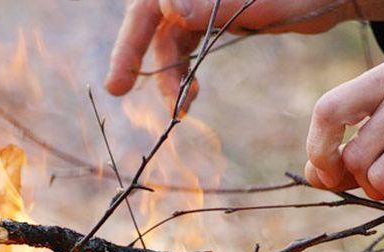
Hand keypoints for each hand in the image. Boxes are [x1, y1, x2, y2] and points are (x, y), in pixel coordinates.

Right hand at [105, 0, 383, 109]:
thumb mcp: (268, 2)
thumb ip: (218, 5)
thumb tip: (168, 8)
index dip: (142, 27)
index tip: (148, 54)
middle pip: (149, 14)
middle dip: (132, 52)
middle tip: (116, 88)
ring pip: (166, 34)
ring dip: (167, 73)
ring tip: (178, 109)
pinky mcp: (214, 16)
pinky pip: (184, 43)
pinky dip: (182, 71)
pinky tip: (189, 98)